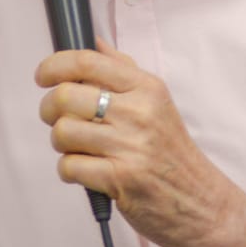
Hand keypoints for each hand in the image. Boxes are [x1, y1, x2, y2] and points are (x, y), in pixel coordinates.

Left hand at [36, 40, 245, 246]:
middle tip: (56, 118)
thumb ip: (124, 71)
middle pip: (66, 95)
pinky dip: (68, 170)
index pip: (88, 61)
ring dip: (60, 143)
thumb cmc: (172, 153)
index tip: (43, 75)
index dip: (55, 65)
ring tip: (77, 147)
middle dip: (49, 109)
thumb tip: (96, 43)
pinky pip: (69, 166)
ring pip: (62, 132)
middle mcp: (139, 112)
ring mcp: (130, 146)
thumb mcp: (158, 102)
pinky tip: (84, 169)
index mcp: (146, 88)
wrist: (203, 203)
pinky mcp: (121, 178)